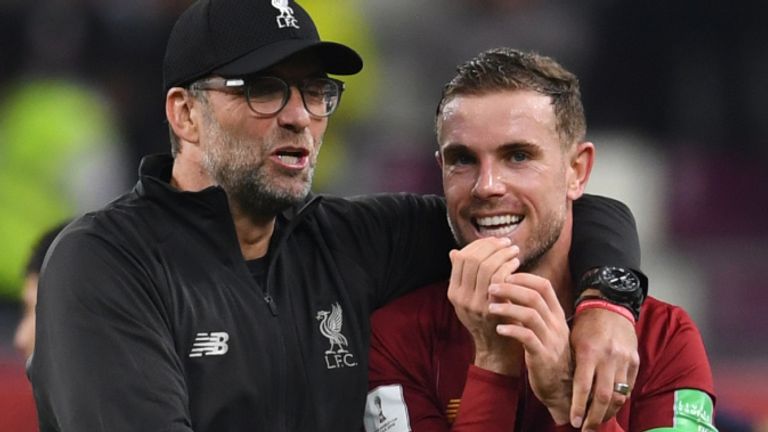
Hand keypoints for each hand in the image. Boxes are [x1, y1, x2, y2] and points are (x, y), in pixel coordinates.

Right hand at [447, 237, 520, 374]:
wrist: (496, 347)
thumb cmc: (487, 318)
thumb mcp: (469, 298)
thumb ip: (463, 276)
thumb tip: (454, 252)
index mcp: (453, 291)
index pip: (461, 257)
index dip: (478, 245)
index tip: (493, 241)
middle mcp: (460, 297)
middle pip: (473, 259)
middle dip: (491, 246)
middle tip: (506, 243)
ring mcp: (475, 304)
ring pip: (486, 267)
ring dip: (502, 254)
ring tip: (513, 251)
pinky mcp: (491, 308)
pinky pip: (498, 279)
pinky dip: (508, 267)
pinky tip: (516, 264)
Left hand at [488, 273, 571, 424]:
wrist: (561, 387)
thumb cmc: (547, 354)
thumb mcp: (544, 329)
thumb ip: (531, 310)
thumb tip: (509, 289)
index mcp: (556, 314)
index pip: (544, 285)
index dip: (523, 277)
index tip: (504, 275)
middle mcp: (556, 324)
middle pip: (535, 296)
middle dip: (510, 288)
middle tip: (490, 287)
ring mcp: (551, 340)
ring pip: (531, 314)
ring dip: (508, 307)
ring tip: (490, 307)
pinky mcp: (543, 356)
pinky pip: (528, 338)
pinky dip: (512, 330)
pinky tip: (499, 328)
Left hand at [570, 307, 638, 430]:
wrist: (610, 306)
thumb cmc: (585, 325)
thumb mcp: (572, 340)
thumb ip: (572, 364)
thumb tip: (566, 391)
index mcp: (589, 352)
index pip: (583, 386)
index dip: (579, 407)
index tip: (574, 422)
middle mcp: (608, 357)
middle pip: (604, 397)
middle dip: (594, 418)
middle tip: (586, 430)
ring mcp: (624, 360)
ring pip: (619, 396)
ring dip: (608, 413)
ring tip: (597, 422)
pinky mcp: (635, 361)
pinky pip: (629, 388)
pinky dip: (619, 401)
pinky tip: (610, 409)